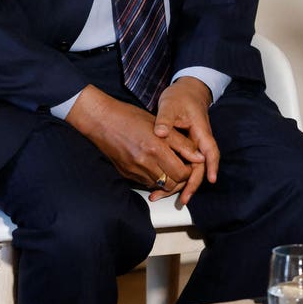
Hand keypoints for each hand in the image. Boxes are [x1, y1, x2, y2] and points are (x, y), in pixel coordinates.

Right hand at [65, 85, 202, 196]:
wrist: (103, 121)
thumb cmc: (131, 118)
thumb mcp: (161, 125)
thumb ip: (181, 143)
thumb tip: (199, 157)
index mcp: (156, 148)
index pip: (182, 172)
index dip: (190, 170)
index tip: (190, 162)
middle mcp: (145, 162)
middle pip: (172, 183)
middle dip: (181, 178)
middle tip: (182, 166)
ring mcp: (134, 170)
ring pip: (160, 186)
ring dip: (168, 180)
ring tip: (169, 166)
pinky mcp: (126, 174)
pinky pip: (146, 183)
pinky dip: (154, 179)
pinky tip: (156, 167)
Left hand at [151, 76, 218, 204]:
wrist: (186, 91)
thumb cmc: (180, 97)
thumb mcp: (171, 105)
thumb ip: (165, 120)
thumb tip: (160, 133)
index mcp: (200, 130)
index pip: (209, 151)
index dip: (211, 166)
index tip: (210, 180)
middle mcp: (200, 141)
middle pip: (201, 166)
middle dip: (192, 184)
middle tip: (183, 200)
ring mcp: (194, 145)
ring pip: (192, 168)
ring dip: (183, 183)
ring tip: (168, 197)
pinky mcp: (186, 147)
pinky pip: (185, 164)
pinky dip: (176, 175)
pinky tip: (165, 184)